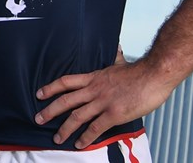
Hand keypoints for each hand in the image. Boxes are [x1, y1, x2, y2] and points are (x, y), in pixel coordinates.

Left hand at [34, 60, 173, 148]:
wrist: (154, 74)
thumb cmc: (141, 71)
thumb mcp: (120, 63)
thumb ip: (115, 59)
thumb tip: (116, 48)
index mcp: (94, 78)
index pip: (66, 82)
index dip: (51, 88)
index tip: (39, 94)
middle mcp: (94, 90)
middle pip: (66, 100)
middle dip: (50, 111)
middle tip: (38, 119)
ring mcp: (103, 102)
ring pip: (77, 117)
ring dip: (64, 129)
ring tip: (56, 138)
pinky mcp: (114, 114)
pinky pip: (95, 128)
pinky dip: (85, 137)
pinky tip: (79, 144)